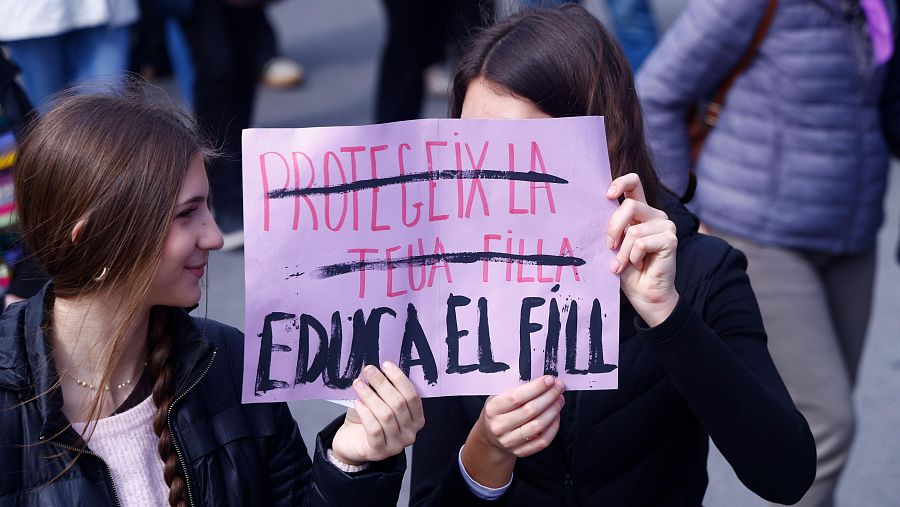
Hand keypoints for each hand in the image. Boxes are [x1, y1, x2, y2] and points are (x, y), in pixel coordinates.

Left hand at [331, 362, 423, 464]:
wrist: (352, 442)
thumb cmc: (368, 420)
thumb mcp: (380, 402)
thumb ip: (385, 389)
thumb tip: (380, 368)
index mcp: (416, 419)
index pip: (412, 396)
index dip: (399, 379)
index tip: (385, 365)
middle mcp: (410, 433)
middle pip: (399, 404)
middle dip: (382, 384)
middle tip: (369, 370)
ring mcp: (396, 445)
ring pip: (386, 415)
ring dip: (371, 396)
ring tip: (359, 384)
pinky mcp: (379, 452)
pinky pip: (374, 429)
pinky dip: (365, 413)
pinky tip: (357, 403)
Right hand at [461, 375, 564, 486]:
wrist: (490, 437)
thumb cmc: (498, 412)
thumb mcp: (498, 397)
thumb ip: (516, 389)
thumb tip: (541, 380)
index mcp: (493, 409)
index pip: (516, 397)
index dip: (536, 388)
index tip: (549, 380)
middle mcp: (500, 426)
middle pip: (530, 411)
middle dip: (549, 396)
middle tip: (558, 387)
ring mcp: (510, 441)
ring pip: (538, 426)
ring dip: (553, 411)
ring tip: (559, 400)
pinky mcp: (521, 451)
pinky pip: (542, 441)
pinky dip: (553, 427)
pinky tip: (556, 416)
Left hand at [607, 173, 679, 326]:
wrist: (644, 294)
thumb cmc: (627, 269)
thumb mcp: (614, 243)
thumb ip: (612, 226)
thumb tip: (596, 209)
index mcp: (640, 211)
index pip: (634, 183)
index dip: (621, 182)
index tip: (607, 195)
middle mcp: (654, 214)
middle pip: (629, 205)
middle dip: (613, 228)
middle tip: (609, 247)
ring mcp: (665, 225)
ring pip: (634, 229)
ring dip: (623, 252)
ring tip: (624, 264)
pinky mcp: (670, 239)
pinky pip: (642, 243)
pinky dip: (634, 257)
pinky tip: (639, 265)